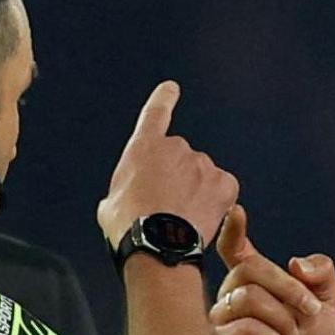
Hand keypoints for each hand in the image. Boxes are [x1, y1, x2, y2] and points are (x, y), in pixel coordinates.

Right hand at [98, 81, 239, 248]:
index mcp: (144, 147)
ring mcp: (202, 164)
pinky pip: (223, 189)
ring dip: (195, 192)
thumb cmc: (129, 227)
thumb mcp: (111, 204)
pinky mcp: (224, 183)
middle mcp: (176, 147)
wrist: (157, 246)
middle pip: (180, 159)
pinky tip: (201, 219)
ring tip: (181, 220)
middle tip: (166, 209)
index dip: (164, 99)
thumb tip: (127, 198)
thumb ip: (124, 189)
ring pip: (202, 176)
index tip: (171, 88)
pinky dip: (216, 202)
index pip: (155, 113)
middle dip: (176, 178)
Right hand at [210, 207, 334, 334]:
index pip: (235, 250)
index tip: (237, 211)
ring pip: (250, 298)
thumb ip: (320, 273)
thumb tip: (298, 263)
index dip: (233, 230)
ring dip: (283, 320)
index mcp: (253, 279)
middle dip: (289, 289)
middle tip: (310, 312)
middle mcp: (232, 295)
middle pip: (251, 270)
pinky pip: (247, 327)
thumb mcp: (325, 300)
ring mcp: (223, 320)